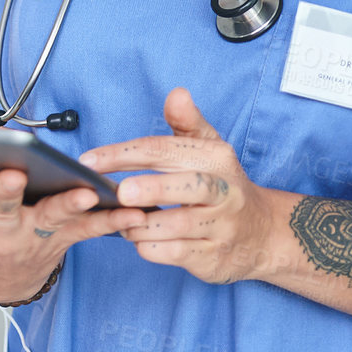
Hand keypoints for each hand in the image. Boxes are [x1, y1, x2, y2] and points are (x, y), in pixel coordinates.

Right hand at [0, 158, 145, 302]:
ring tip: (86, 194)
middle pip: (3, 209)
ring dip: (70, 207)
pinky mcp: (63, 240)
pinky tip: (133, 212)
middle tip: (13, 173)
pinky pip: (91, 232)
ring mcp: (33, 237)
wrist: (2, 287)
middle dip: (7, 192)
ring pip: (52, 219)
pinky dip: (114, 222)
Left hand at [80, 88, 279, 285]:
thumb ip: (187, 123)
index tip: (89, 161)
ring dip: (141, 223)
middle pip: (190, 186)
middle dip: (152, 189)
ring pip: (178, 225)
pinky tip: (138, 239)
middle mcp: (224, 192)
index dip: (126, 154)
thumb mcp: (210, 150)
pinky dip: (151, 247)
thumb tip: (177, 94)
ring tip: (121, 218)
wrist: (261, 233)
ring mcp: (220, 227)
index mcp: (216, 158)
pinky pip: (176, 253)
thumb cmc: (222, 184)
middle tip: (119, 192)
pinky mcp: (213, 258)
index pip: (168, 150)